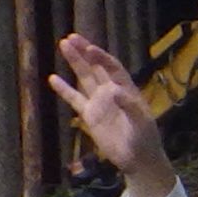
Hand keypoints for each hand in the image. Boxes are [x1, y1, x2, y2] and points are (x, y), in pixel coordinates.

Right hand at [44, 34, 175, 196]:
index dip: (101, 57)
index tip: (89, 48)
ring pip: (84, 78)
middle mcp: (111, 91)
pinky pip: (75, 99)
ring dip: (75, 63)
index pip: (112, 67)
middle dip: (85, 52)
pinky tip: (53, 78)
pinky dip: (64, 89)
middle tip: (70, 38)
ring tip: (63, 45)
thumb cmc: (144, 139)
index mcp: (126, 89)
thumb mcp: (141, 122)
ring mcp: (99, 103)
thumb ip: (129, 105)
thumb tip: (112, 90)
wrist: (137, 159)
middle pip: (96, 67)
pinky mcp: (89, 116)